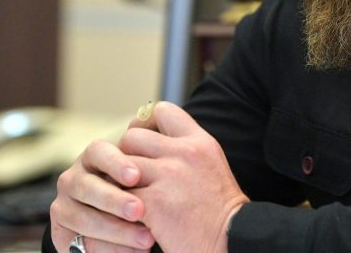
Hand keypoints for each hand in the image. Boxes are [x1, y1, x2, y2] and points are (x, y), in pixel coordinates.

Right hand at [49, 138, 155, 251]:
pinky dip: (108, 249)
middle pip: (87, 185)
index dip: (116, 163)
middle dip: (114, 200)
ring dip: (115, 230)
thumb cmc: (139, 191)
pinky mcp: (60, 233)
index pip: (99, 152)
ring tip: (146, 240)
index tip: (136, 176)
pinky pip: (81, 242)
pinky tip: (133, 252)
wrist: (117, 225)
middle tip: (139, 211)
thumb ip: (147, 170)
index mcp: (94, 157)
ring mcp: (64, 205)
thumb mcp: (142, 177)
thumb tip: (168, 168)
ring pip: (82, 217)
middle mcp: (74, 178)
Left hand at [120, 101, 249, 252]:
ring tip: (125, 198)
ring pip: (121, 166)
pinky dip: (120, 209)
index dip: (144, 124)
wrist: (232, 240)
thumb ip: (186, 151)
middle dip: (124, 156)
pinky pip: (121, 196)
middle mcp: (184, 152)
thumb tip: (155, 142)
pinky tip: (127, 218)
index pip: (162, 110)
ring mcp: (168, 175)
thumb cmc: (220, 211)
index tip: (142, 143)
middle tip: (128, 176)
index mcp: (200, 142)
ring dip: (119, 183)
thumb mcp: (210, 165)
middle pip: (133, 137)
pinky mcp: (155, 202)